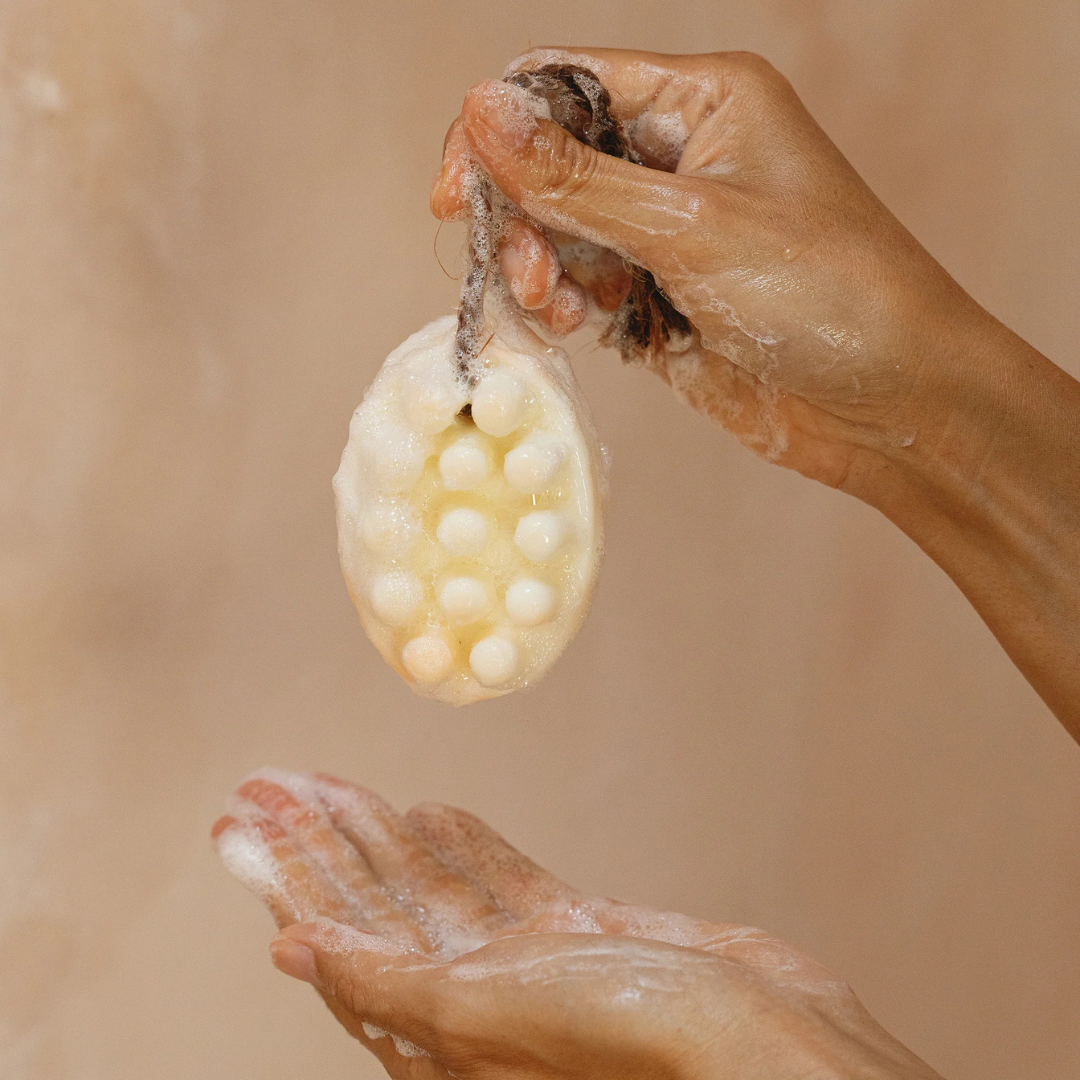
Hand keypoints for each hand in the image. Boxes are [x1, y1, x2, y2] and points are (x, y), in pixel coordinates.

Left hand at [214, 770, 943, 1079]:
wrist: (770, 1042)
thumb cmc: (642, 1042)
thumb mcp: (498, 1014)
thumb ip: (395, 985)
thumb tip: (288, 949)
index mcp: (441, 1031)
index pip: (338, 939)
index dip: (288, 874)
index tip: (245, 815)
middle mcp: (476, 999)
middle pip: (375, 905)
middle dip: (323, 842)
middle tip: (273, 779)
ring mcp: (530, 964)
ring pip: (434, 886)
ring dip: (384, 835)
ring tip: (336, 784)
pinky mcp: (580, 933)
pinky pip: (501, 879)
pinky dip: (465, 844)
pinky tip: (434, 808)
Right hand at [433, 48, 1079, 735]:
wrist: (889, 404)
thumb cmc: (828, 294)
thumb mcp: (692, 226)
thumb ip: (578, 177)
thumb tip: (482, 108)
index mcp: (702, 100)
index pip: (566, 84)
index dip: (500, 131)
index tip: (460, 195)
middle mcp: (681, 157)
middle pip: (553, 161)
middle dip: (525, 215)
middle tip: (530, 272)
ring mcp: (670, 232)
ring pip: (561, 231)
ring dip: (544, 268)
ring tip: (564, 308)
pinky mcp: (663, 298)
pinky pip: (585, 288)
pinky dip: (568, 307)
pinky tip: (579, 327)